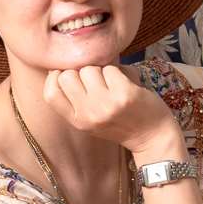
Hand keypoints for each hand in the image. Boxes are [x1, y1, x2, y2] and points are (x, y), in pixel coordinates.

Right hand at [41, 65, 184, 162]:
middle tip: (96, 82)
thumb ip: (75, 100)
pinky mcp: (124, 95)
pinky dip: (118, 72)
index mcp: (77, 122)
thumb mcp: (91, 119)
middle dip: (80, 72)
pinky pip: (110, 69)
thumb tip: (60, 68)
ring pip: (89, 69)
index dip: (55, 78)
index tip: (68, 76)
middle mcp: (89, 115)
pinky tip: (125, 85)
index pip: (50, 94)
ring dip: (101, 71)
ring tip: (112, 85)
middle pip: (67, 75)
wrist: (152, 135)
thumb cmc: (121, 122)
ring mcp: (106, 105)